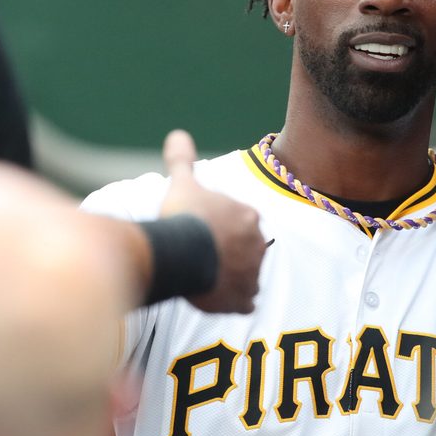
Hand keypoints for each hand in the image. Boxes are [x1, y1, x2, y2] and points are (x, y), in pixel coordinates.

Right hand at [160, 130, 264, 313]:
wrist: (183, 253)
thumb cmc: (184, 216)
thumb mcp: (182, 184)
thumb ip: (182, 160)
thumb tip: (177, 134)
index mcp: (248, 216)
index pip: (241, 222)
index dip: (221, 227)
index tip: (203, 230)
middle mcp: (258, 244)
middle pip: (245, 250)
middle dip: (229, 253)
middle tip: (202, 255)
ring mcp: (253, 273)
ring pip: (247, 276)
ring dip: (232, 278)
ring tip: (205, 277)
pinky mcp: (244, 299)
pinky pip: (245, 302)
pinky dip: (235, 302)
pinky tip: (217, 298)